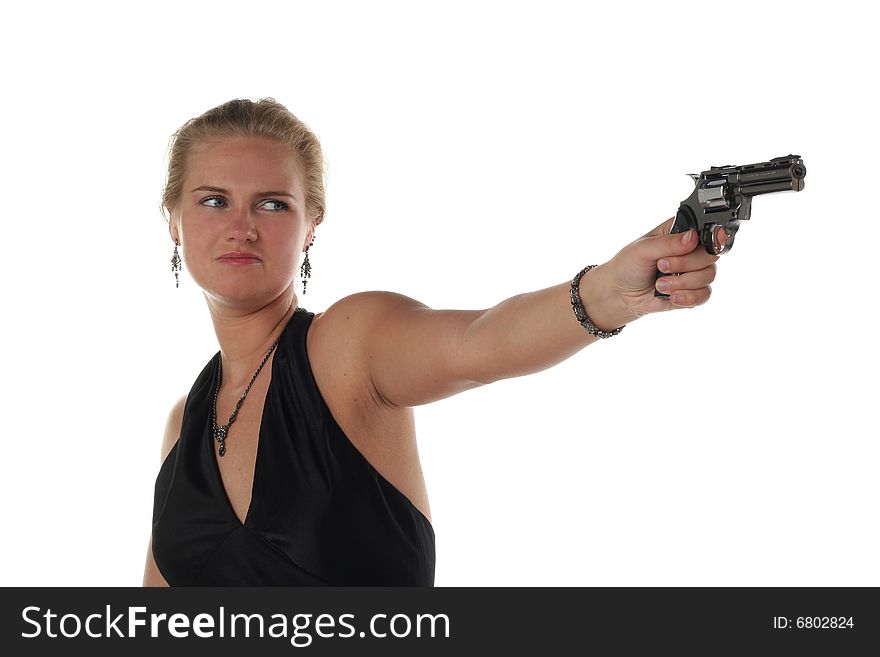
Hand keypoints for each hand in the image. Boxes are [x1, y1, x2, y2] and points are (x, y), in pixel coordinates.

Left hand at [604, 216, 720, 319]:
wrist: (619, 295)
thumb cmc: (627, 267)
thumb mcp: (642, 249)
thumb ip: (668, 243)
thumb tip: (692, 237)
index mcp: (679, 233)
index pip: (706, 230)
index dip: (710, 237)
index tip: (697, 246)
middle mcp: (690, 251)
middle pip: (710, 255)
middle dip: (686, 264)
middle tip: (662, 267)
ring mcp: (692, 272)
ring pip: (709, 276)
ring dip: (683, 283)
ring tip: (660, 284)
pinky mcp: (692, 291)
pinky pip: (704, 295)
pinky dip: (688, 297)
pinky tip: (671, 297)